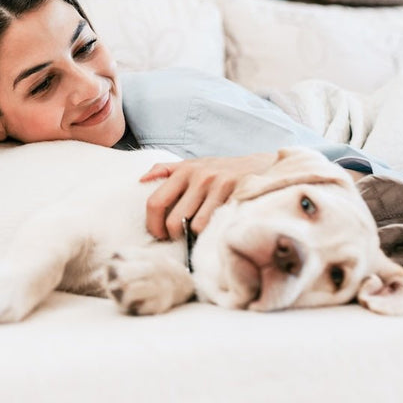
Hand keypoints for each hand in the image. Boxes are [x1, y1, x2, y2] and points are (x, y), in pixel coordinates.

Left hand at [141, 152, 277, 239]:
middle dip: (173, 236)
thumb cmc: (222, 170)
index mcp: (184, 170)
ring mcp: (218, 186)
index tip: (159, 234)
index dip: (153, 224)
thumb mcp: (193, 164)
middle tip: (179, 238)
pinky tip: (216, 230)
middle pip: (173, 221)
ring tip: (200, 233)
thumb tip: (141, 179)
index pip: (155, 202)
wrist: (262, 166)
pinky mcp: (236, 196)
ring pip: (195, 227)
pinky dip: (213, 233)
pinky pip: (216, 226)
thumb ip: (166, 170)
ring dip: (196, 237)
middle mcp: (199, 177)